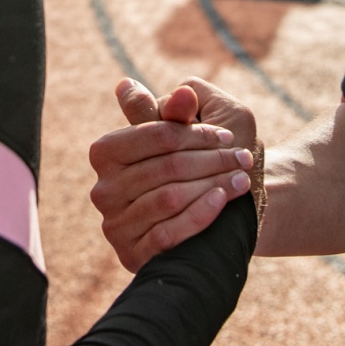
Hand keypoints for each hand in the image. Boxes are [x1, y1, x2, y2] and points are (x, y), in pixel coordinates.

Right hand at [88, 76, 256, 271]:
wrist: (212, 220)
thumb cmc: (200, 164)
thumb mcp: (196, 129)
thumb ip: (179, 111)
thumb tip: (174, 90)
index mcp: (106, 151)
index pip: (155, 134)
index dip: (196, 133)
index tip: (228, 135)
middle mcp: (102, 189)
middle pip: (166, 167)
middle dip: (211, 160)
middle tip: (242, 158)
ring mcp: (114, 225)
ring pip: (168, 199)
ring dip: (212, 185)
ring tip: (240, 179)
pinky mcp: (130, 255)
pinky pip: (167, 234)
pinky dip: (200, 215)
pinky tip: (222, 200)